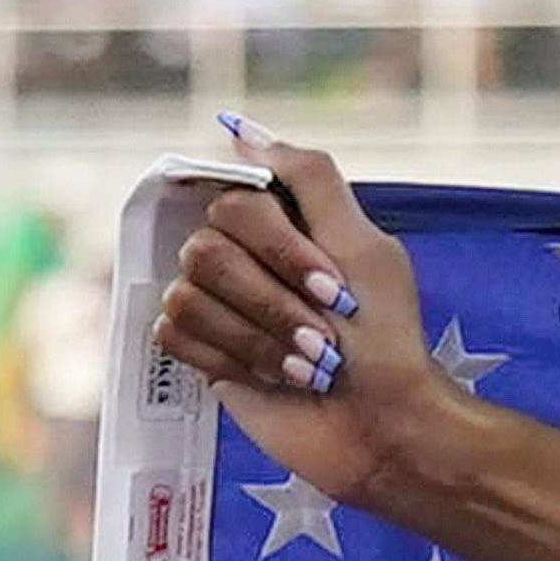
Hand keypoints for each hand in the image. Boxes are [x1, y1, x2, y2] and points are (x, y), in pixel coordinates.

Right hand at [148, 118, 438, 513]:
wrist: (384, 427)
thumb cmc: (387, 340)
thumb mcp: (368, 248)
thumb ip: (311, 181)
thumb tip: (244, 133)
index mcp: (282, 227)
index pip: (235, 202)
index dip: (281, 250)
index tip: (334, 291)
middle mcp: (242, 257)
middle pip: (205, 250)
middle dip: (273, 303)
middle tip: (325, 338)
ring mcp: (217, 303)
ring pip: (188, 294)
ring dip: (258, 338)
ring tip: (308, 366)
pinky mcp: (201, 351)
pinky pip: (172, 333)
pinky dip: (230, 359)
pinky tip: (272, 379)